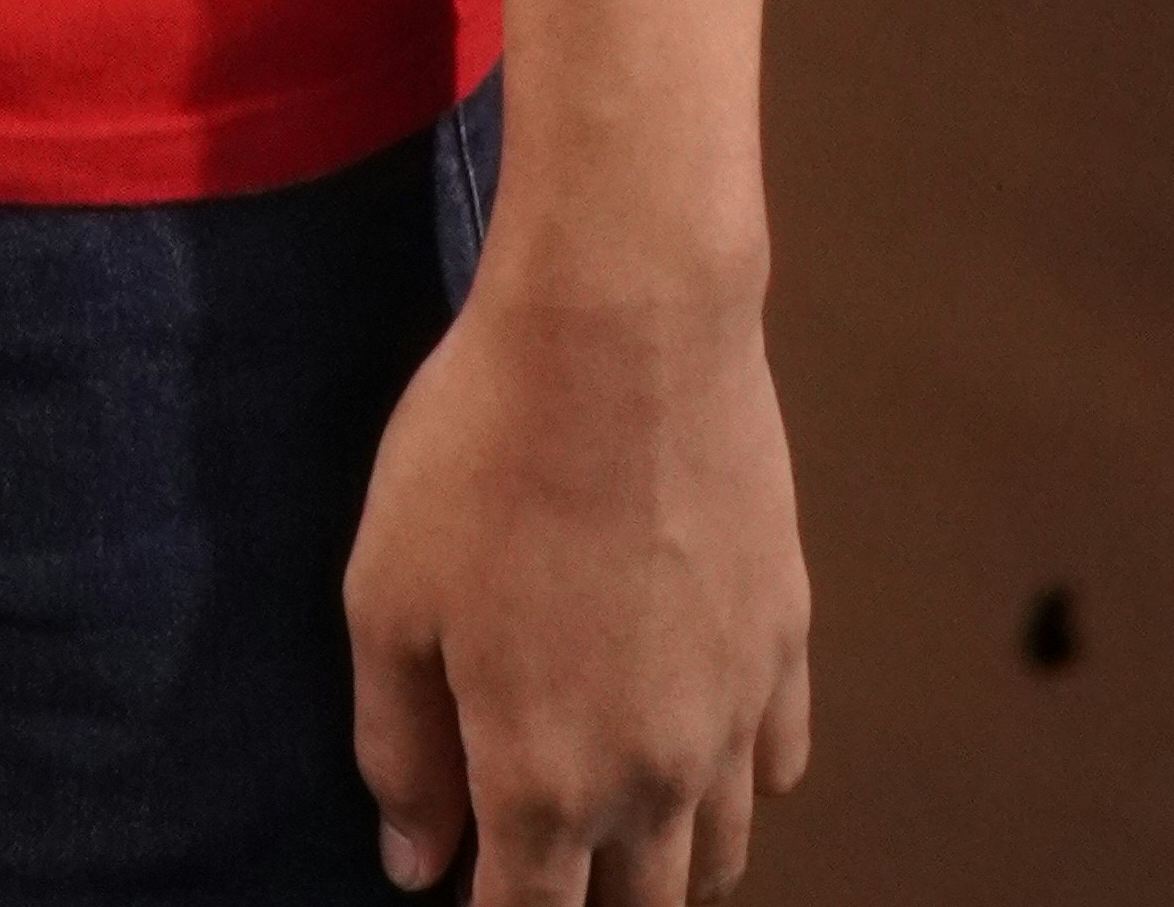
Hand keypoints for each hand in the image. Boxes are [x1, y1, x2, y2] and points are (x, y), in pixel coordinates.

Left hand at [346, 270, 811, 906]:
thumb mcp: (387, 597)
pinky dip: (741, 782)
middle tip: (539, 847)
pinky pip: (780, 764)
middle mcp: (657, 777)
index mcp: (546, 783)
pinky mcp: (787, 636)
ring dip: (667, 859)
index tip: (470, 884)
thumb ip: (398, 748)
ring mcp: (735, 711)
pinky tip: (700, 744)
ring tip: (620, 822)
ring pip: (721, 853)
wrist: (625, 324)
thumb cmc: (483, 453)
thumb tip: (416, 862)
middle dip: (585, 899)